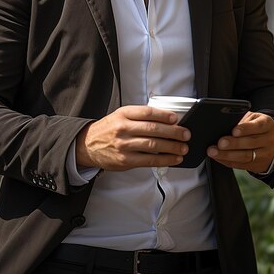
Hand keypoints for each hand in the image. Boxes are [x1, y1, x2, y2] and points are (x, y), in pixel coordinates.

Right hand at [76, 105, 190, 170]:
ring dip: (172, 147)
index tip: (176, 118)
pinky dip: (164, 160)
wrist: (88, 145)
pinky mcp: (125, 160)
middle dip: (173, 132)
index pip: (147, 112)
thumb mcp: (120, 115)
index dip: (164, 115)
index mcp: (123, 114)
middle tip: (186, 134)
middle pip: (153, 129)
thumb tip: (166, 120)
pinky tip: (173, 159)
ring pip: (153, 145)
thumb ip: (139, 116)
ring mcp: (124, 145)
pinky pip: (149, 160)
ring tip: (183, 148)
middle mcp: (123, 128)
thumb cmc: (108, 129)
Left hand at [207, 111, 273, 172]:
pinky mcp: (258, 165)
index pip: (258, 126)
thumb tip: (225, 125)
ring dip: (228, 155)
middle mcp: (269, 139)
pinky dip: (227, 161)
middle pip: (251, 143)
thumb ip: (242, 120)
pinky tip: (218, 157)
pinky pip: (241, 165)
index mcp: (268, 124)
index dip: (246, 129)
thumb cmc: (254, 126)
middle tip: (220, 143)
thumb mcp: (252, 119)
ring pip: (246, 156)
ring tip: (214, 151)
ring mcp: (265, 154)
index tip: (234, 131)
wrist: (267, 143)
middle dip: (234, 143)